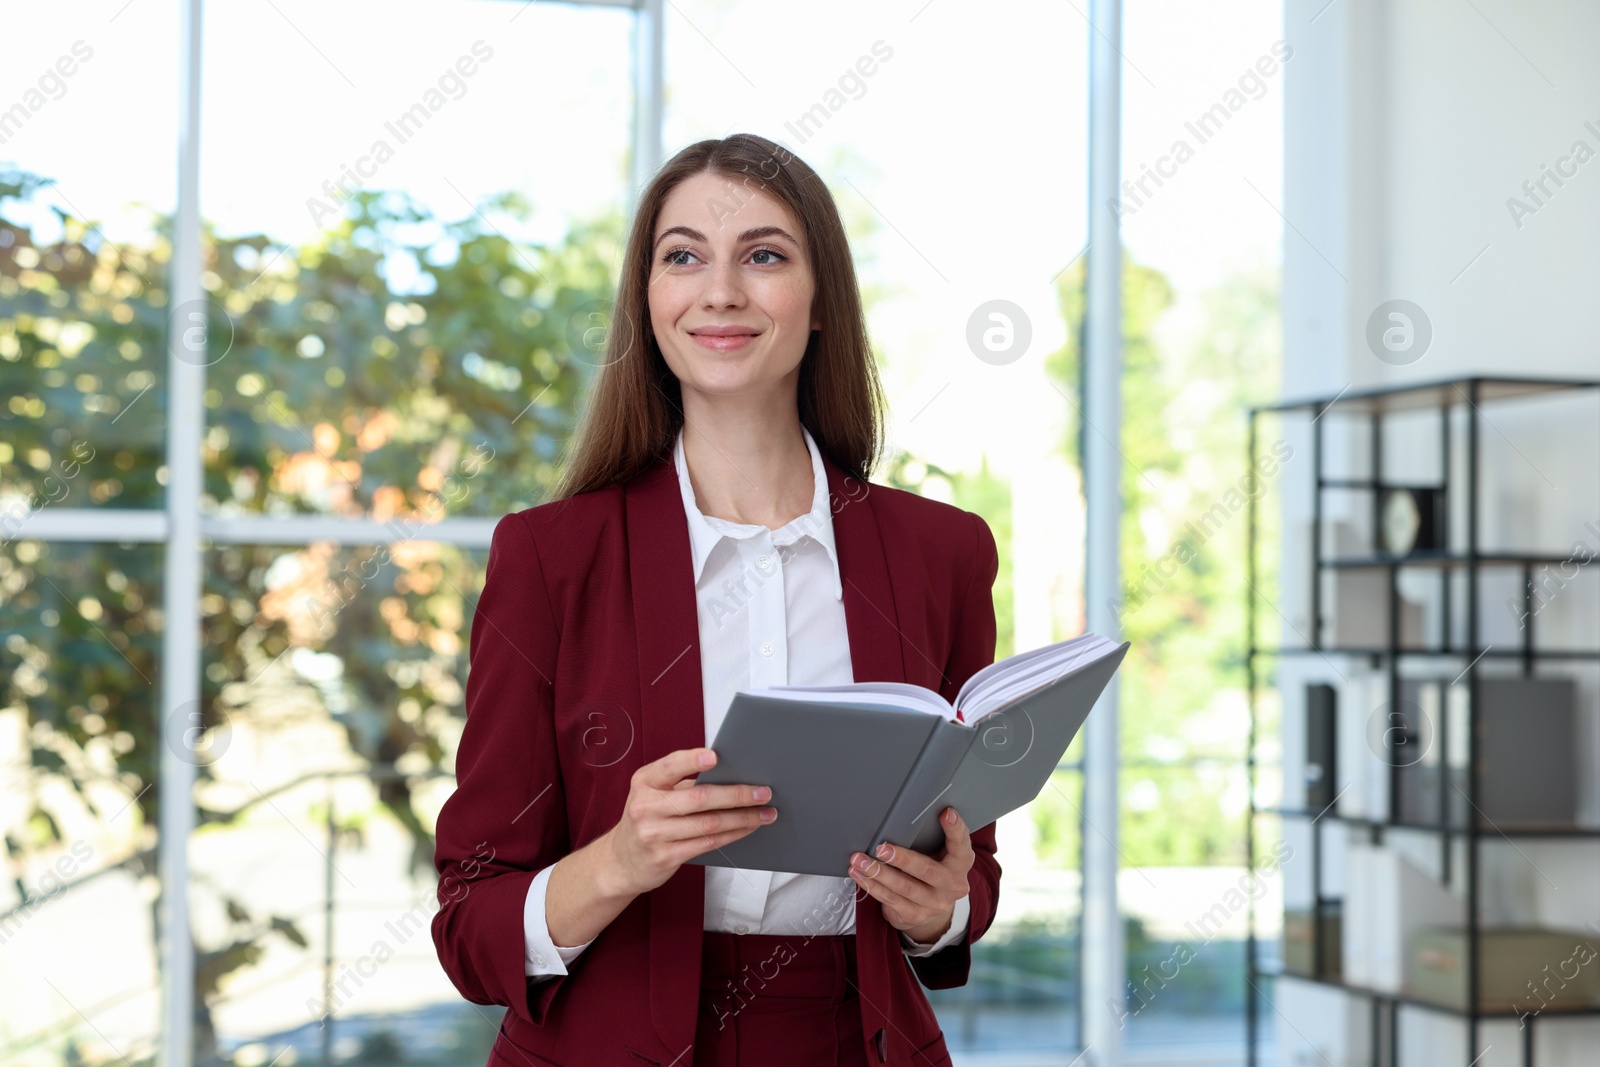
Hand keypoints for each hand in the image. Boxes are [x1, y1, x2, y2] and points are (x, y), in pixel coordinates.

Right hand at [602, 747, 775, 897]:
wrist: (620, 862)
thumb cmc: (646, 819)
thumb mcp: (653, 795)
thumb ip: (682, 784)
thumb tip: (732, 777)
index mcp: (644, 782)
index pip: (669, 766)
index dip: (692, 760)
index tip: (716, 757)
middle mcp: (646, 806)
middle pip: (699, 798)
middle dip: (737, 795)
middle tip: (763, 791)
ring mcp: (654, 834)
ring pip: (709, 824)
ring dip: (742, 818)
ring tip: (765, 813)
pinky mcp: (665, 857)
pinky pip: (707, 843)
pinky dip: (732, 835)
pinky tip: (747, 828)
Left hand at [847, 807, 972, 943]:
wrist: (934, 906)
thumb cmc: (934, 867)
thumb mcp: (941, 853)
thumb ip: (933, 837)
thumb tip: (903, 814)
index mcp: (961, 862)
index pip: (961, 844)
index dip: (955, 829)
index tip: (946, 813)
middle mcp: (952, 885)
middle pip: (927, 870)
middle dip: (902, 859)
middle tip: (881, 848)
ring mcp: (934, 903)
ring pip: (903, 887)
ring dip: (878, 872)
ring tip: (859, 860)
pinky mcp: (915, 916)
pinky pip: (890, 900)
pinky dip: (871, 885)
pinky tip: (859, 875)